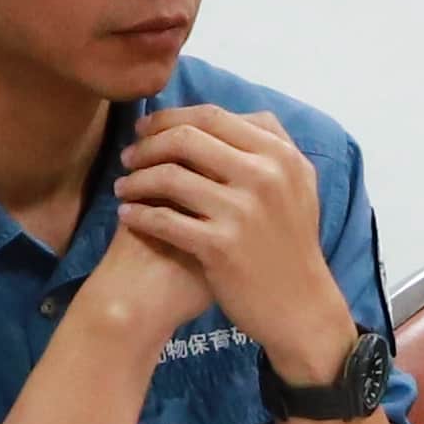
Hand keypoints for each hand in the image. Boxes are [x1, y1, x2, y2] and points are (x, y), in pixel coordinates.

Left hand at [101, 105, 357, 377]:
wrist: (301, 307)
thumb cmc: (291, 245)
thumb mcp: (297, 186)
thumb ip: (266, 148)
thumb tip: (220, 119)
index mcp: (280, 155)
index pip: (213, 116)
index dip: (171, 118)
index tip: (146, 129)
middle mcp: (264, 176)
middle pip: (186, 139)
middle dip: (147, 144)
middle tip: (128, 156)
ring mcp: (243, 211)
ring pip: (169, 177)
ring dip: (136, 179)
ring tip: (123, 188)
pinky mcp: (221, 246)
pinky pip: (164, 220)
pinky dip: (138, 214)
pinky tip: (127, 216)